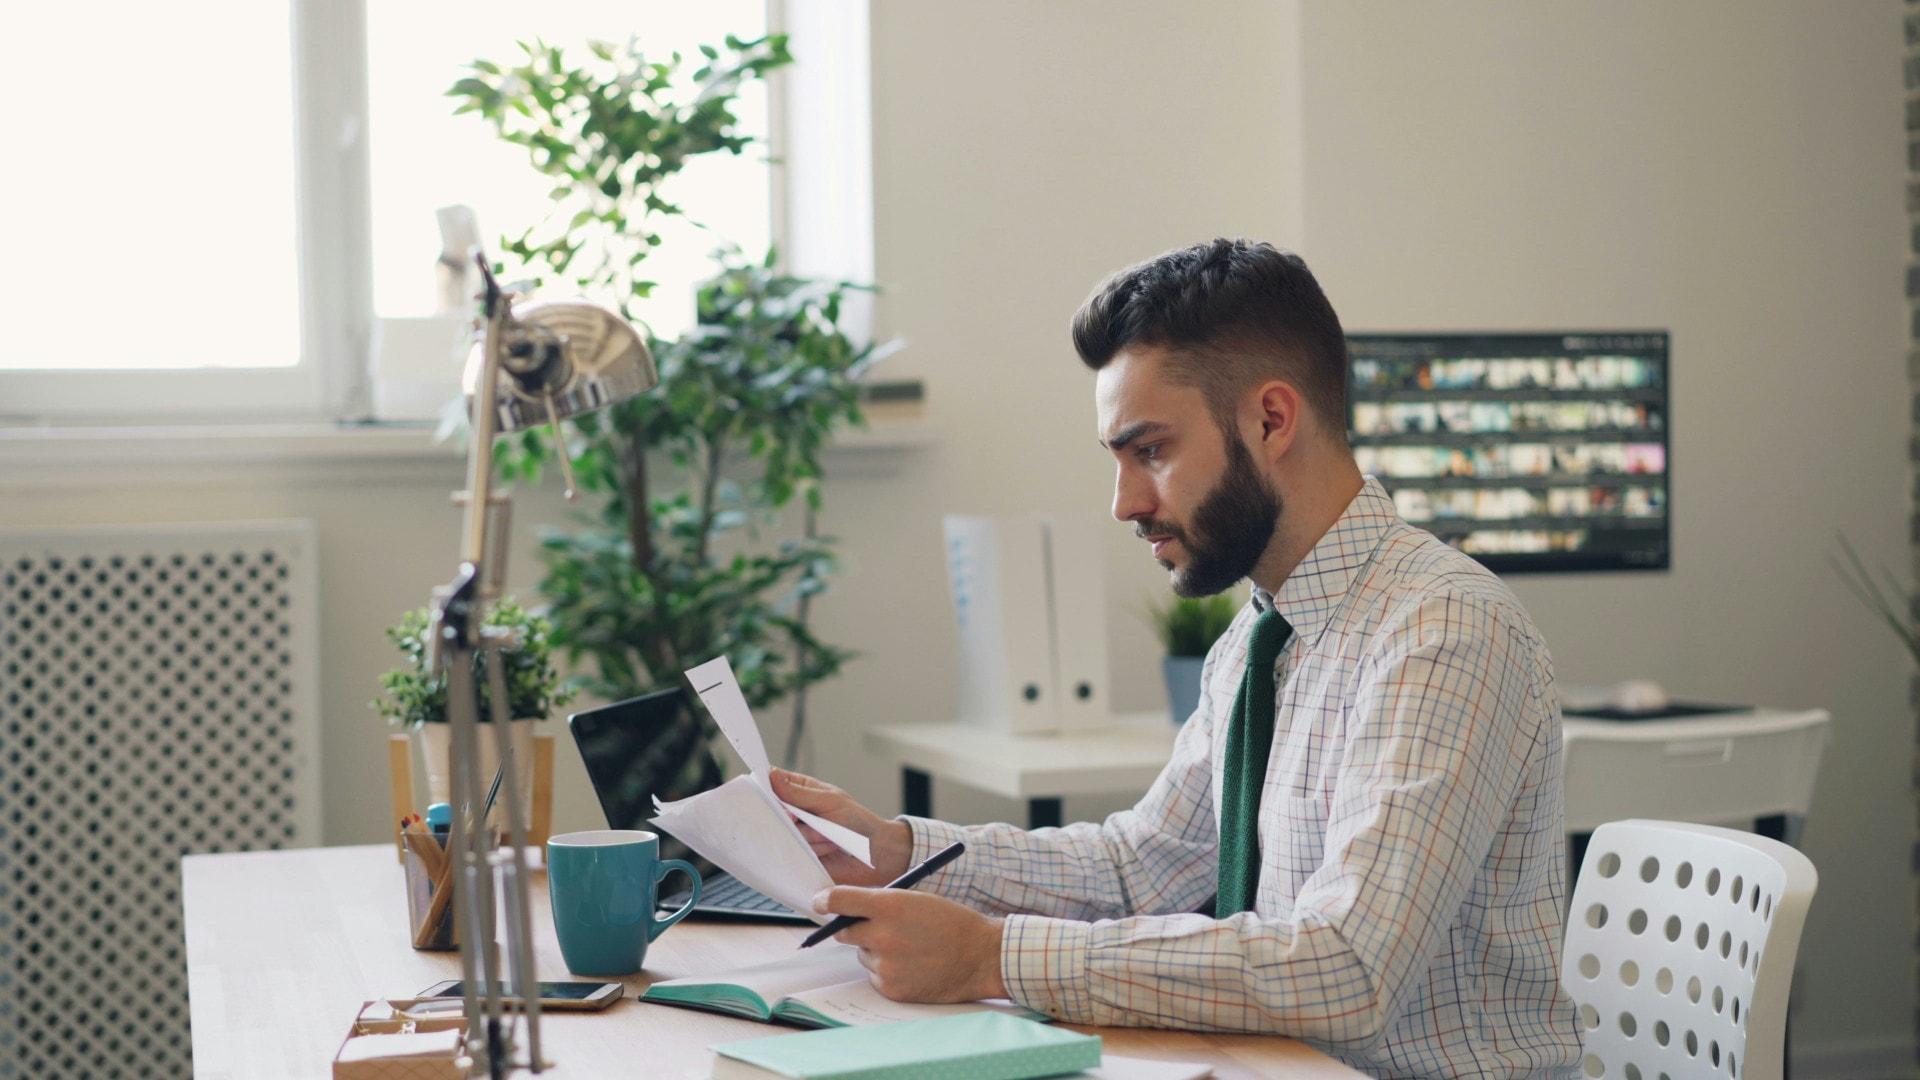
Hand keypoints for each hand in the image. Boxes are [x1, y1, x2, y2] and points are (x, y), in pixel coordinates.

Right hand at [771, 768, 913, 886]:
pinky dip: (811, 851)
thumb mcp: (830, 801)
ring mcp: (795, 835)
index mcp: (801, 791)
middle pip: (772, 811)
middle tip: (803, 819)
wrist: (875, 855)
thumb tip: (773, 776)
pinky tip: (827, 849)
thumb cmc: (858, 822)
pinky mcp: (798, 856)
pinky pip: (791, 853)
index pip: (773, 783)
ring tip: (829, 836)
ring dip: (810, 836)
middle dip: (791, 817)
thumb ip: (799, 793)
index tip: (767, 793)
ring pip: (783, 833)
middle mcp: (795, 813)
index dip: (765, 787)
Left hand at [814, 886, 1006, 1002]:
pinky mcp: (891, 988)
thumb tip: (847, 910)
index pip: (840, 900)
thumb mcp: (916, 899)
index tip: (820, 902)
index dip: (825, 900)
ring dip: (876, 950)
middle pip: (844, 931)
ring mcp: (886, 965)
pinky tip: (913, 965)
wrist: (980, 957)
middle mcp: (883, 936)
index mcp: (890, 906)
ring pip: (863, 955)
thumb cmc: (951, 923)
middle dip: (854, 927)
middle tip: (874, 927)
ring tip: (910, 948)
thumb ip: (881, 903)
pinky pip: (876, 976)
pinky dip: (888, 971)